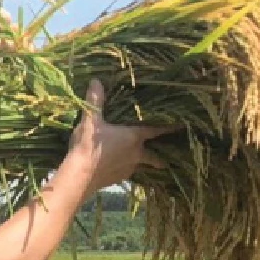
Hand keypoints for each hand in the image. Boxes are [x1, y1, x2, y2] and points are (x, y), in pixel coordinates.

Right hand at [65, 80, 170, 194]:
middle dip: (158, 158)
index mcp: (133, 137)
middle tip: (165, 161)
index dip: (168, 127)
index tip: (181, 127)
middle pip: (152, 156)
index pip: (155, 130)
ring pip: (140, 166)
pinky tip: (120, 170)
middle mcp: (135, 154)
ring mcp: (127, 169)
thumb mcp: (90, 121)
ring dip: (143, 166)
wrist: (79, 177)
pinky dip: (126, 171)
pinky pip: (126, 174)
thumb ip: (95, 101)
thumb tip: (96, 80)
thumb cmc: (88, 146)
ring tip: (144, 167)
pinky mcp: (117, 179)